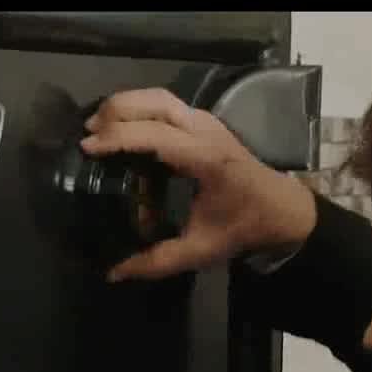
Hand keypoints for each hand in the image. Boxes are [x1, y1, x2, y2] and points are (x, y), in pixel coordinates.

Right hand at [81, 88, 317, 281]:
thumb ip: (157, 261)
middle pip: (156, 103)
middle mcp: (207, 131)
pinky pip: (167, 105)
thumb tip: (114, 273)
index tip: (88, 147)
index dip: (119, 138)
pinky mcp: (206, 122)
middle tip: (89, 133)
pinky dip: (142, 110)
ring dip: (128, 105)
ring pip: (161, 98)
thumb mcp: (202, 250)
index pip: (156, 136)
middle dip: (117, 111)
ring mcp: (208, 122)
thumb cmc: (245, 227)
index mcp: (207, 159)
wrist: (283, 210)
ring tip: (100, 126)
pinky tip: (125, 130)